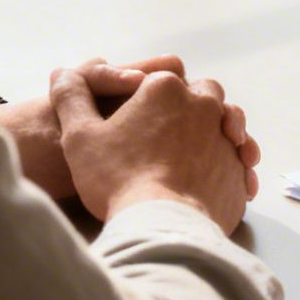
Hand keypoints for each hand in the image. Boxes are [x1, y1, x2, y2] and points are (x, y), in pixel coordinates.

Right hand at [0, 56, 262, 202]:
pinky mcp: (238, 173)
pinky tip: (209, 180)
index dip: (147, 96)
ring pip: (228, 127)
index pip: (161, 79)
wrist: (162, 226)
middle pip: (203, 95)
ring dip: (215, 133)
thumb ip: (72, 98)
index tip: (135, 118)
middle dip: (188, 107)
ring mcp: (227, 140)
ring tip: (192, 154)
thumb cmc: (117, 178)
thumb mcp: (80, 136)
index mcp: (166, 89)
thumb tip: (61, 73)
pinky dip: (227, 167)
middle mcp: (205, 107)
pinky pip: (238, 163)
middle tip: (165, 133)